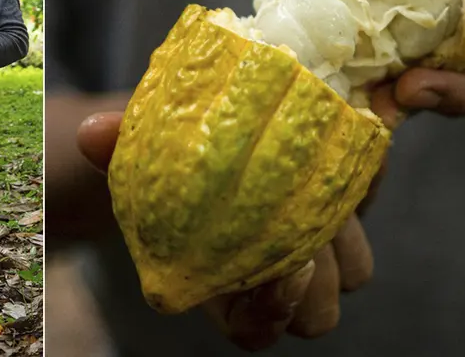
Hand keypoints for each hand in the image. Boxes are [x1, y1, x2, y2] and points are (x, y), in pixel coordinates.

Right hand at [76, 112, 377, 350]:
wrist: (204, 132)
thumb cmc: (163, 161)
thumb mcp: (136, 155)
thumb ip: (115, 148)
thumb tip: (92, 133)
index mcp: (222, 285)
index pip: (254, 331)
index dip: (272, 314)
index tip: (283, 272)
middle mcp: (275, 276)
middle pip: (318, 313)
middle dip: (318, 278)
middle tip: (312, 228)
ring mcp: (318, 245)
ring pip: (357, 272)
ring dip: (348, 238)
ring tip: (327, 190)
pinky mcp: (346, 203)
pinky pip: (372, 201)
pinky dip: (366, 179)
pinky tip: (344, 146)